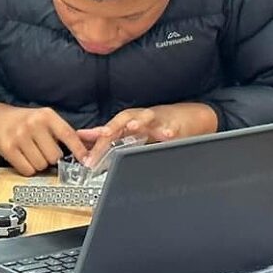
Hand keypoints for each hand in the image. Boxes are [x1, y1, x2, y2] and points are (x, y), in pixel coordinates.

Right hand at [0, 103, 87, 176]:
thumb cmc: (22, 120)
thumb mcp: (43, 118)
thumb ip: (61, 132)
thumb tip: (85, 150)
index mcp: (46, 115)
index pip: (69, 135)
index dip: (79, 151)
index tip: (87, 162)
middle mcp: (33, 124)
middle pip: (55, 156)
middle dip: (51, 158)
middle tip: (43, 150)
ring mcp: (20, 136)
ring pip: (41, 165)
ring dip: (38, 164)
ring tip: (31, 152)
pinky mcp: (8, 147)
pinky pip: (27, 169)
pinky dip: (27, 169)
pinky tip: (23, 158)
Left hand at [77, 103, 218, 164]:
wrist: (189, 117)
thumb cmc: (156, 123)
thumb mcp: (130, 128)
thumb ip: (108, 134)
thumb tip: (83, 137)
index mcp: (128, 121)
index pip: (108, 130)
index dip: (96, 140)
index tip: (88, 155)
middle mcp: (140, 118)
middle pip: (123, 120)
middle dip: (113, 127)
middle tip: (104, 134)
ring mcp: (158, 120)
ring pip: (147, 118)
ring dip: (139, 121)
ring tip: (133, 126)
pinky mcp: (177, 125)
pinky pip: (173, 127)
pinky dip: (170, 130)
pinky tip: (168, 134)